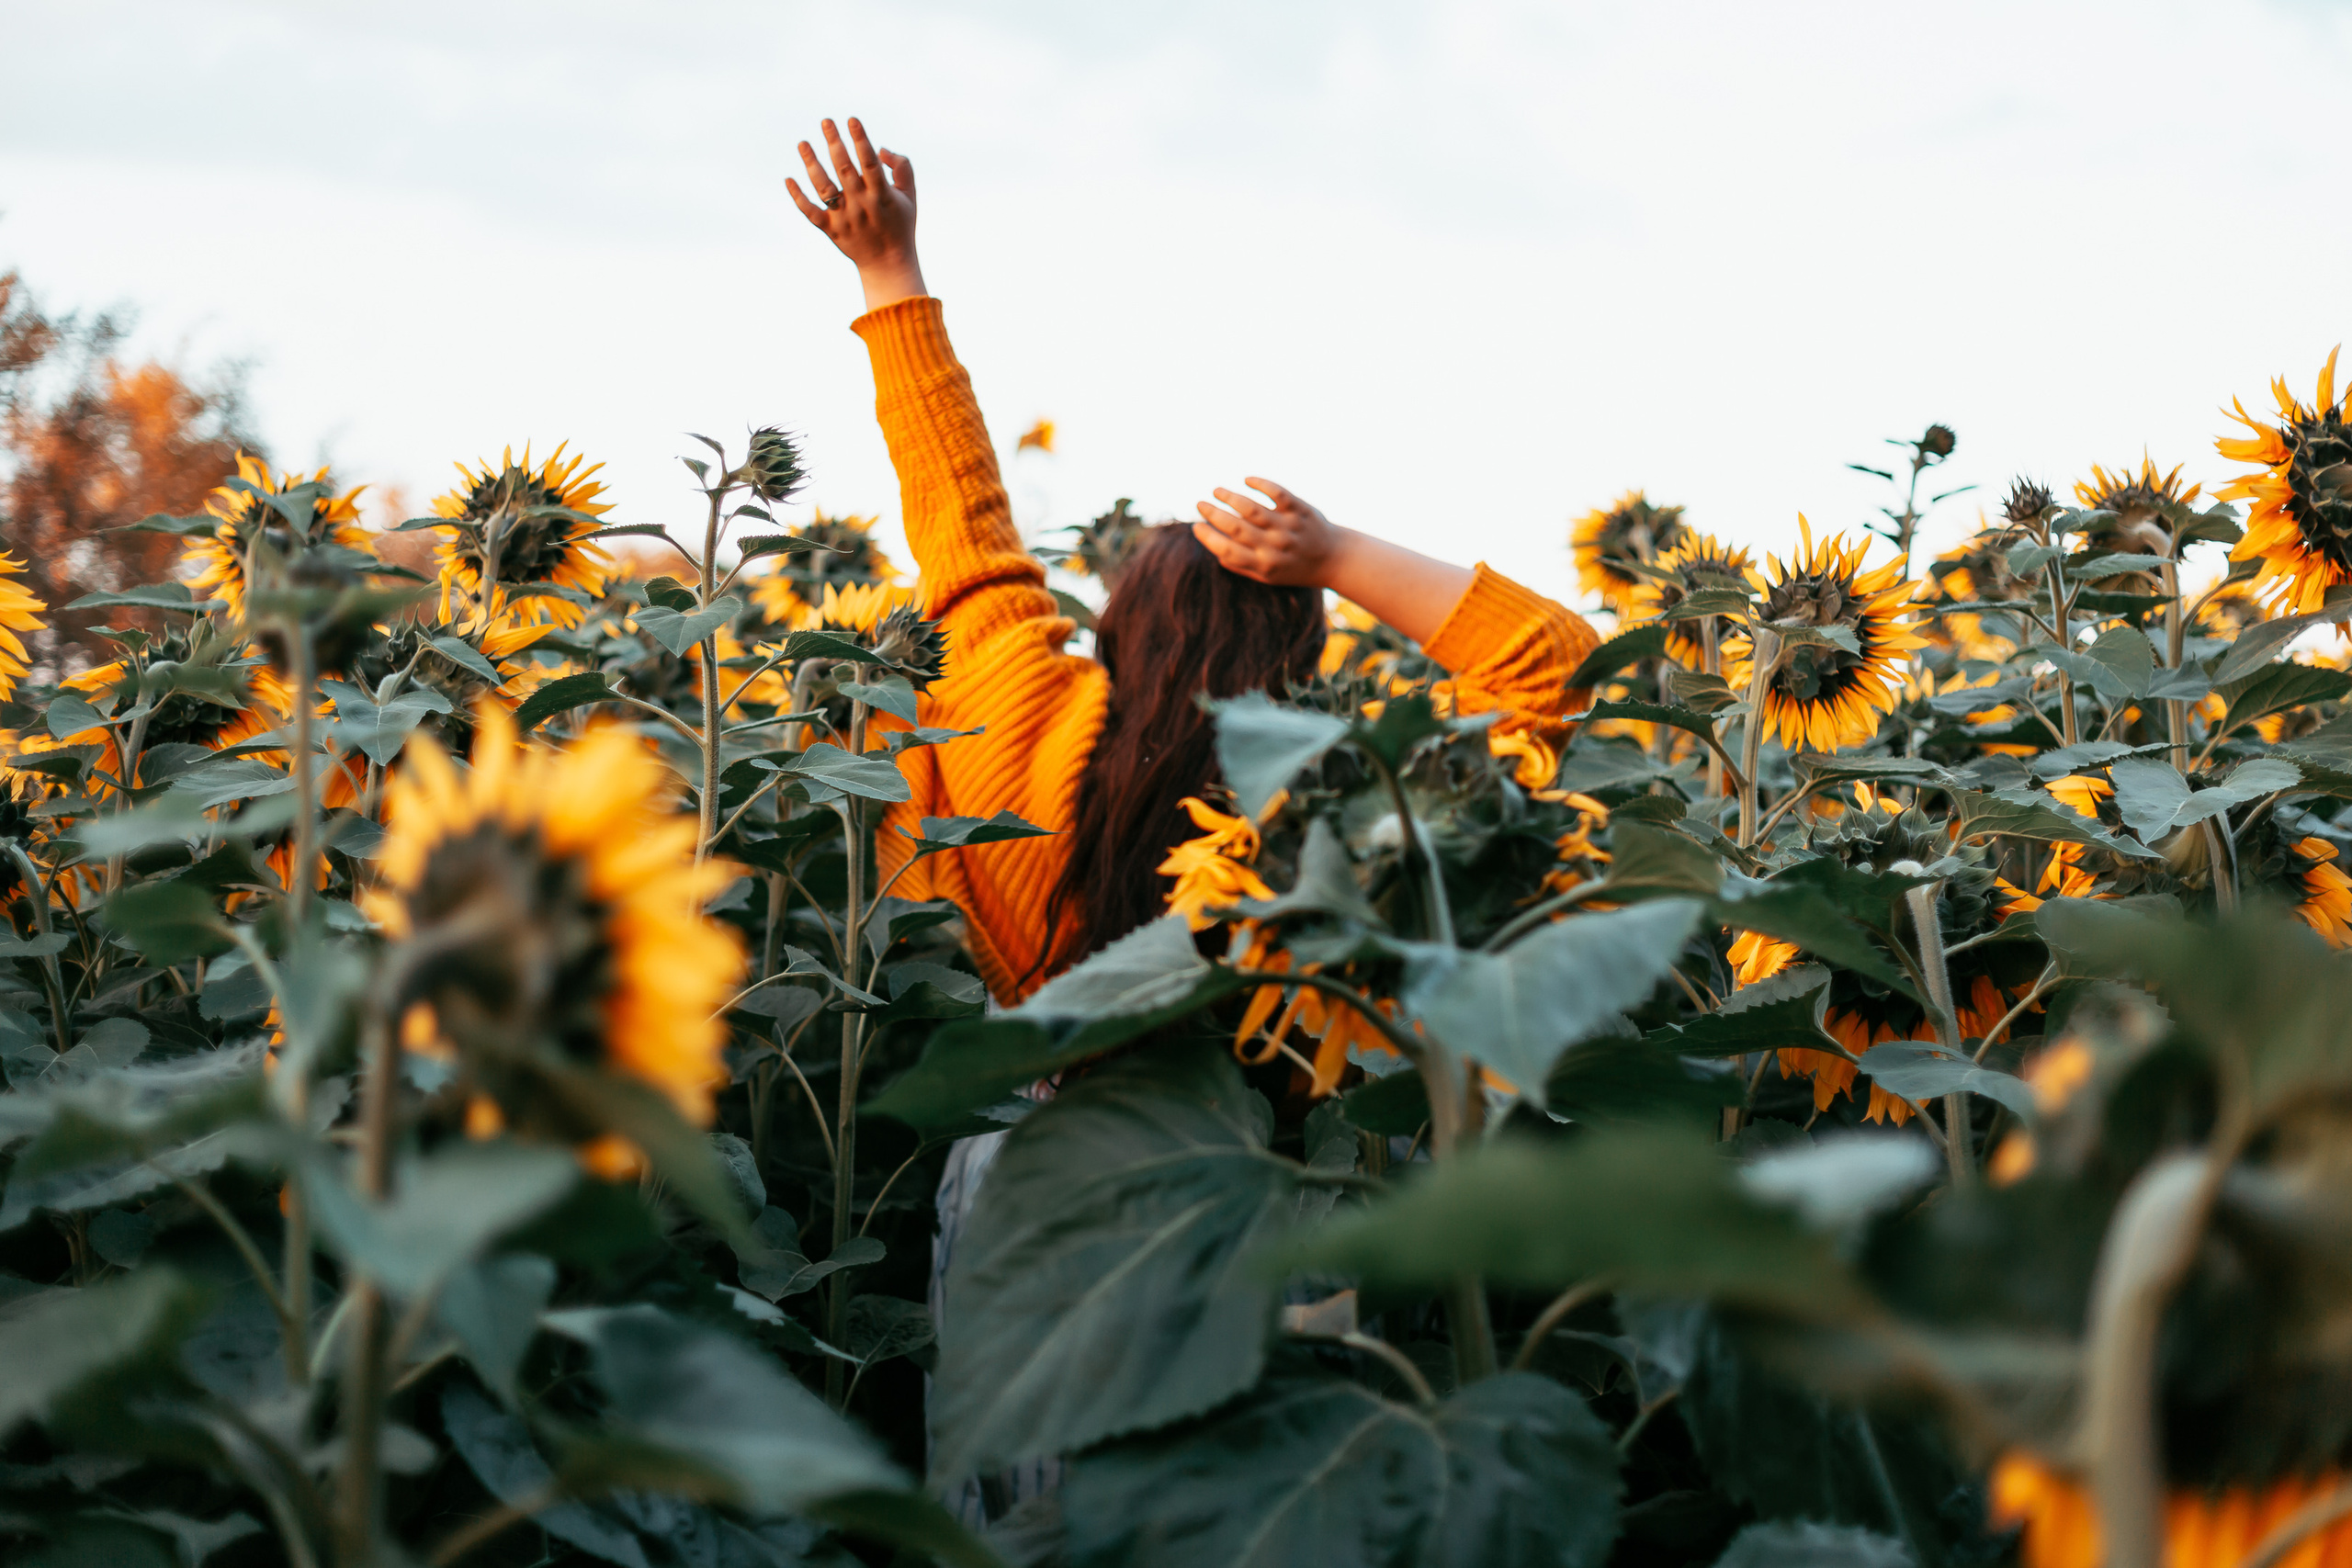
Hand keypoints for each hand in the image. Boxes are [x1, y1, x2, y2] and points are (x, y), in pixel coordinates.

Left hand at [786, 117, 925, 310]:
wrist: (888, 263)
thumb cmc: (900, 223)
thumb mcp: (910, 195)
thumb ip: (902, 167)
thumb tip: (879, 149)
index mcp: (882, 195)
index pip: (869, 163)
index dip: (860, 140)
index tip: (851, 120)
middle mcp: (861, 205)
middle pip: (844, 169)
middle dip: (834, 143)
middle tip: (825, 122)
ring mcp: (845, 218)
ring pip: (824, 187)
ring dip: (811, 164)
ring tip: (802, 143)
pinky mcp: (831, 230)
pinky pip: (811, 212)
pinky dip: (798, 197)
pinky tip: (788, 179)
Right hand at [1192, 478, 1342, 588]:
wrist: (1334, 559)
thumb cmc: (1296, 568)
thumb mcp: (1269, 577)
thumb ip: (1243, 567)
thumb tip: (1216, 551)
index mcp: (1264, 565)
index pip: (1228, 550)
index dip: (1209, 538)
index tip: (1197, 526)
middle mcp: (1275, 547)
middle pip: (1236, 528)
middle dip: (1214, 514)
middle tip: (1200, 504)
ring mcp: (1288, 527)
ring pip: (1253, 509)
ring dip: (1231, 497)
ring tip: (1217, 491)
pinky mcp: (1301, 510)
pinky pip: (1278, 493)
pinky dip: (1261, 484)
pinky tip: (1247, 479)